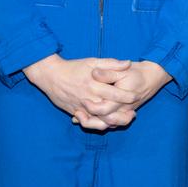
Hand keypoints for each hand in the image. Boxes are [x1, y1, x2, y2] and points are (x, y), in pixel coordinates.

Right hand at [23, 55, 139, 130]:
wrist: (51, 75)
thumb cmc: (74, 67)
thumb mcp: (93, 61)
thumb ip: (111, 63)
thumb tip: (129, 63)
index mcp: (94, 85)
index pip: (115, 94)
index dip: (128, 97)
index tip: (137, 96)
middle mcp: (88, 98)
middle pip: (109, 112)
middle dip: (123, 114)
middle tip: (133, 113)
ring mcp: (81, 107)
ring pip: (99, 121)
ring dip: (112, 123)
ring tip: (123, 120)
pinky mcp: (75, 112)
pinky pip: (88, 123)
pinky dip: (99, 125)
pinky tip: (108, 122)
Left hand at [82, 61, 172, 126]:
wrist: (153, 77)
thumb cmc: (137, 72)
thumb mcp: (123, 70)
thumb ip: (108, 71)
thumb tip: (94, 73)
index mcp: (122, 98)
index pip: (104, 109)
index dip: (91, 108)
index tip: (82, 101)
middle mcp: (123, 109)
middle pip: (104, 122)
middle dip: (89, 121)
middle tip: (77, 113)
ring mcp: (124, 112)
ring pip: (107, 125)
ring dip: (93, 124)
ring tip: (79, 117)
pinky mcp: (123, 113)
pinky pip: (110, 123)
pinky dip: (98, 122)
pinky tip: (85, 117)